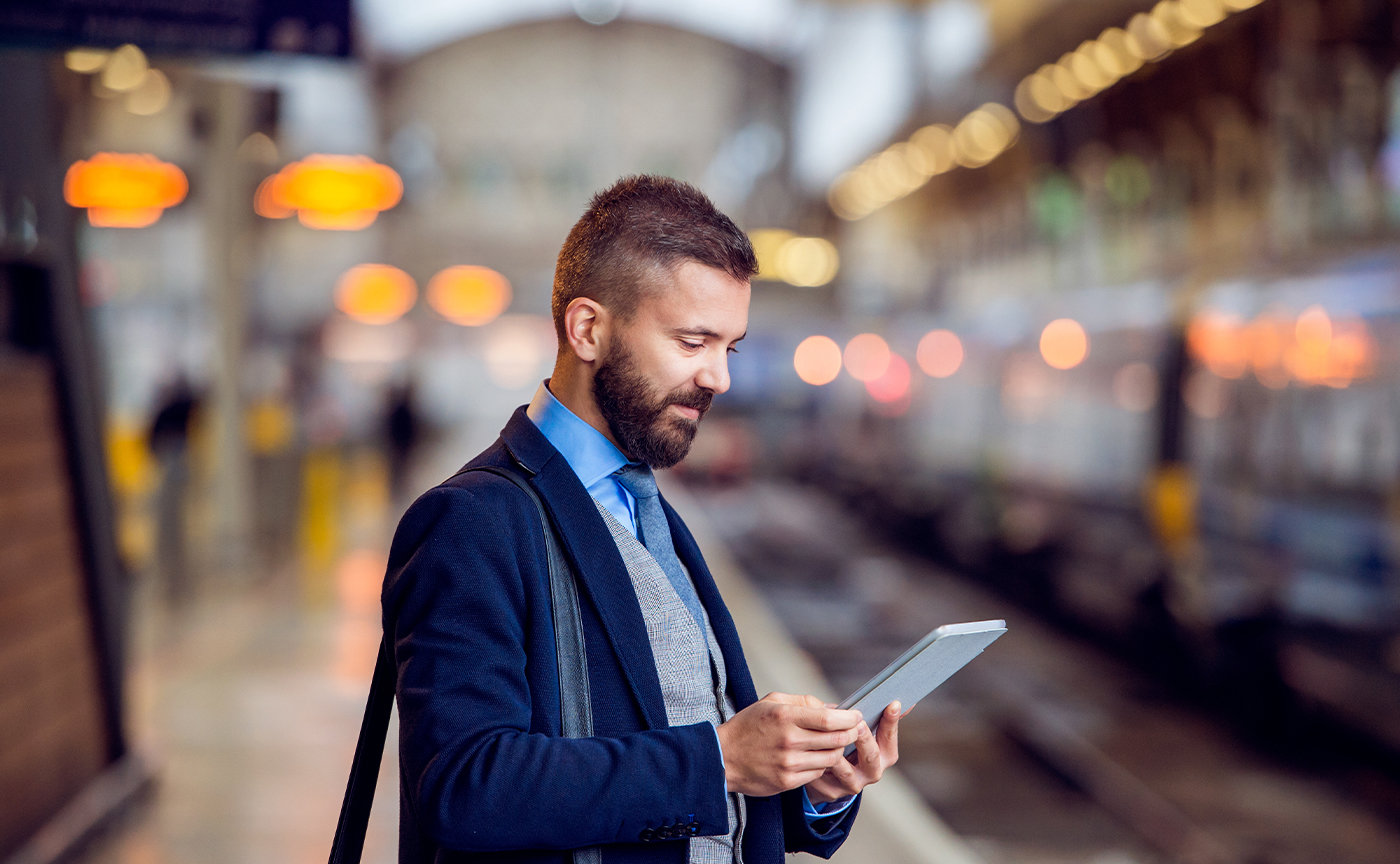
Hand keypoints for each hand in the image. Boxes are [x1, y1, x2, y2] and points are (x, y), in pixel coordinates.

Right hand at [716, 692, 863, 796]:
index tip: (856, 715)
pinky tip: (818, 757)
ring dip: (838, 751)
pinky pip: (818, 773)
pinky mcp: (787, 781)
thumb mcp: (771, 702)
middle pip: (835, 740)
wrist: (723, 757)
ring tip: (836, 743)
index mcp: (785, 717)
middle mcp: (788, 741)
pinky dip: (823, 765)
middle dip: (851, 734)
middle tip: (854, 730)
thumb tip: (834, 708)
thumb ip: (804, 702)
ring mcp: (788, 763)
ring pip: (830, 759)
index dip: (848, 718)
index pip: (828, 719)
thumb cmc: (748, 726)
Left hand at [804, 701, 902, 804]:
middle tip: (857, 723)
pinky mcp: (832, 792)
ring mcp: (853, 784)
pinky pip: (824, 777)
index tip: (892, 704)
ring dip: (836, 752)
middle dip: (864, 738)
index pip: (890, 737)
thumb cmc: (847, 744)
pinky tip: (809, 752)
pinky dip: (817, 764)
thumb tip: (899, 700)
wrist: (828, 777)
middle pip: (871, 755)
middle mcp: (872, 772)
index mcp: (884, 755)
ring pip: (845, 769)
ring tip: (828, 737)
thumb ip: (876, 716)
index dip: (891, 721)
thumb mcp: (862, 729)